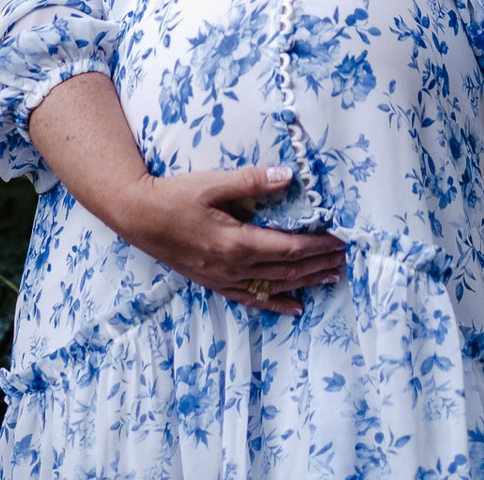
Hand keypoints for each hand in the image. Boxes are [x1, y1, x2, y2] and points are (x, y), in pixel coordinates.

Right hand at [112, 162, 346, 314]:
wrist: (138, 217)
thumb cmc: (175, 196)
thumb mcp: (213, 182)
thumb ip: (252, 180)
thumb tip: (288, 176)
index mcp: (237, 242)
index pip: (289, 248)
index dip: (317, 246)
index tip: (340, 240)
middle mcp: (234, 267)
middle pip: (287, 270)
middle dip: (318, 264)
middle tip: (344, 258)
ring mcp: (224, 279)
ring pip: (274, 287)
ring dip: (305, 283)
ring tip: (331, 278)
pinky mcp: (215, 283)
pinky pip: (252, 300)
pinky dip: (277, 304)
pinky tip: (295, 307)